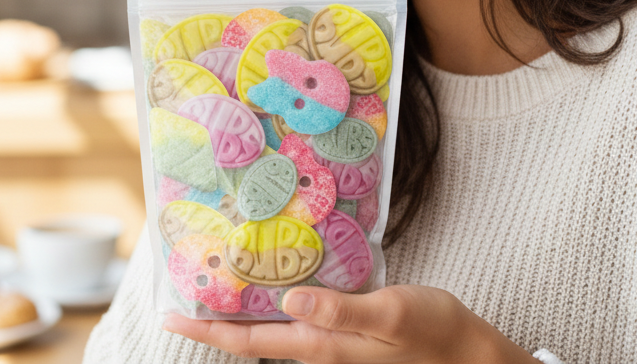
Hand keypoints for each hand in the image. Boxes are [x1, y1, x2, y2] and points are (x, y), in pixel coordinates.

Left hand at [162, 284, 537, 363]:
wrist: (467, 354)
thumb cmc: (432, 331)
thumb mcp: (390, 315)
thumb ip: (341, 309)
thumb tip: (290, 299)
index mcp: (322, 347)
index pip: (249, 343)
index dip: (206, 331)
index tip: (170, 315)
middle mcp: (318, 350)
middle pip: (252, 339)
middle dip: (213, 320)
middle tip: (182, 290)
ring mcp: (332, 345)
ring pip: (272, 331)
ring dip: (240, 312)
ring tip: (216, 283)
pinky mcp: (347, 335)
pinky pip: (297, 321)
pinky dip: (274, 303)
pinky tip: (274, 282)